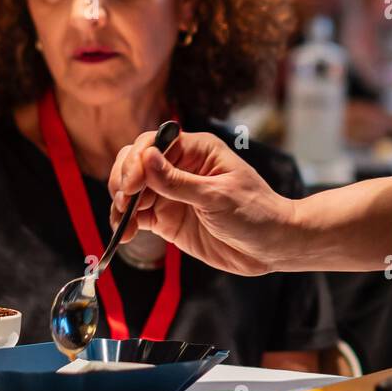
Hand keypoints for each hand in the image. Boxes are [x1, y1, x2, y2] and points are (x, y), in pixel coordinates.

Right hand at [109, 130, 296, 275]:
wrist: (271, 247)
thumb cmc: (255, 212)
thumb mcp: (217, 196)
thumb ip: (178, 182)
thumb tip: (146, 158)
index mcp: (196, 150)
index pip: (154, 143)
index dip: (137, 160)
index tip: (131, 185)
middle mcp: (180, 167)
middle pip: (137, 163)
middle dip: (124, 180)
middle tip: (124, 203)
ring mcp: (171, 194)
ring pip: (132, 190)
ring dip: (121, 204)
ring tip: (123, 223)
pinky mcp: (167, 218)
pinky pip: (138, 215)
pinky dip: (126, 223)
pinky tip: (125, 234)